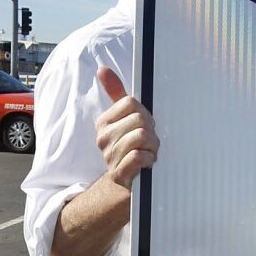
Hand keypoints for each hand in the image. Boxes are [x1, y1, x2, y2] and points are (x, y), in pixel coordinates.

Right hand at [95, 68, 158, 188]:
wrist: (123, 186)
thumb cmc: (128, 149)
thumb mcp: (122, 119)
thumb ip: (115, 93)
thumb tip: (102, 69)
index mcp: (104, 123)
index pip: (131, 103)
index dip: (144, 114)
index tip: (142, 127)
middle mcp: (103, 138)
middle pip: (140, 119)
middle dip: (151, 131)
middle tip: (147, 144)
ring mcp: (110, 156)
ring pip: (141, 136)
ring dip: (152, 147)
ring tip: (147, 154)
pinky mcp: (119, 174)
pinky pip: (139, 156)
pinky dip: (149, 159)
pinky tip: (146, 164)